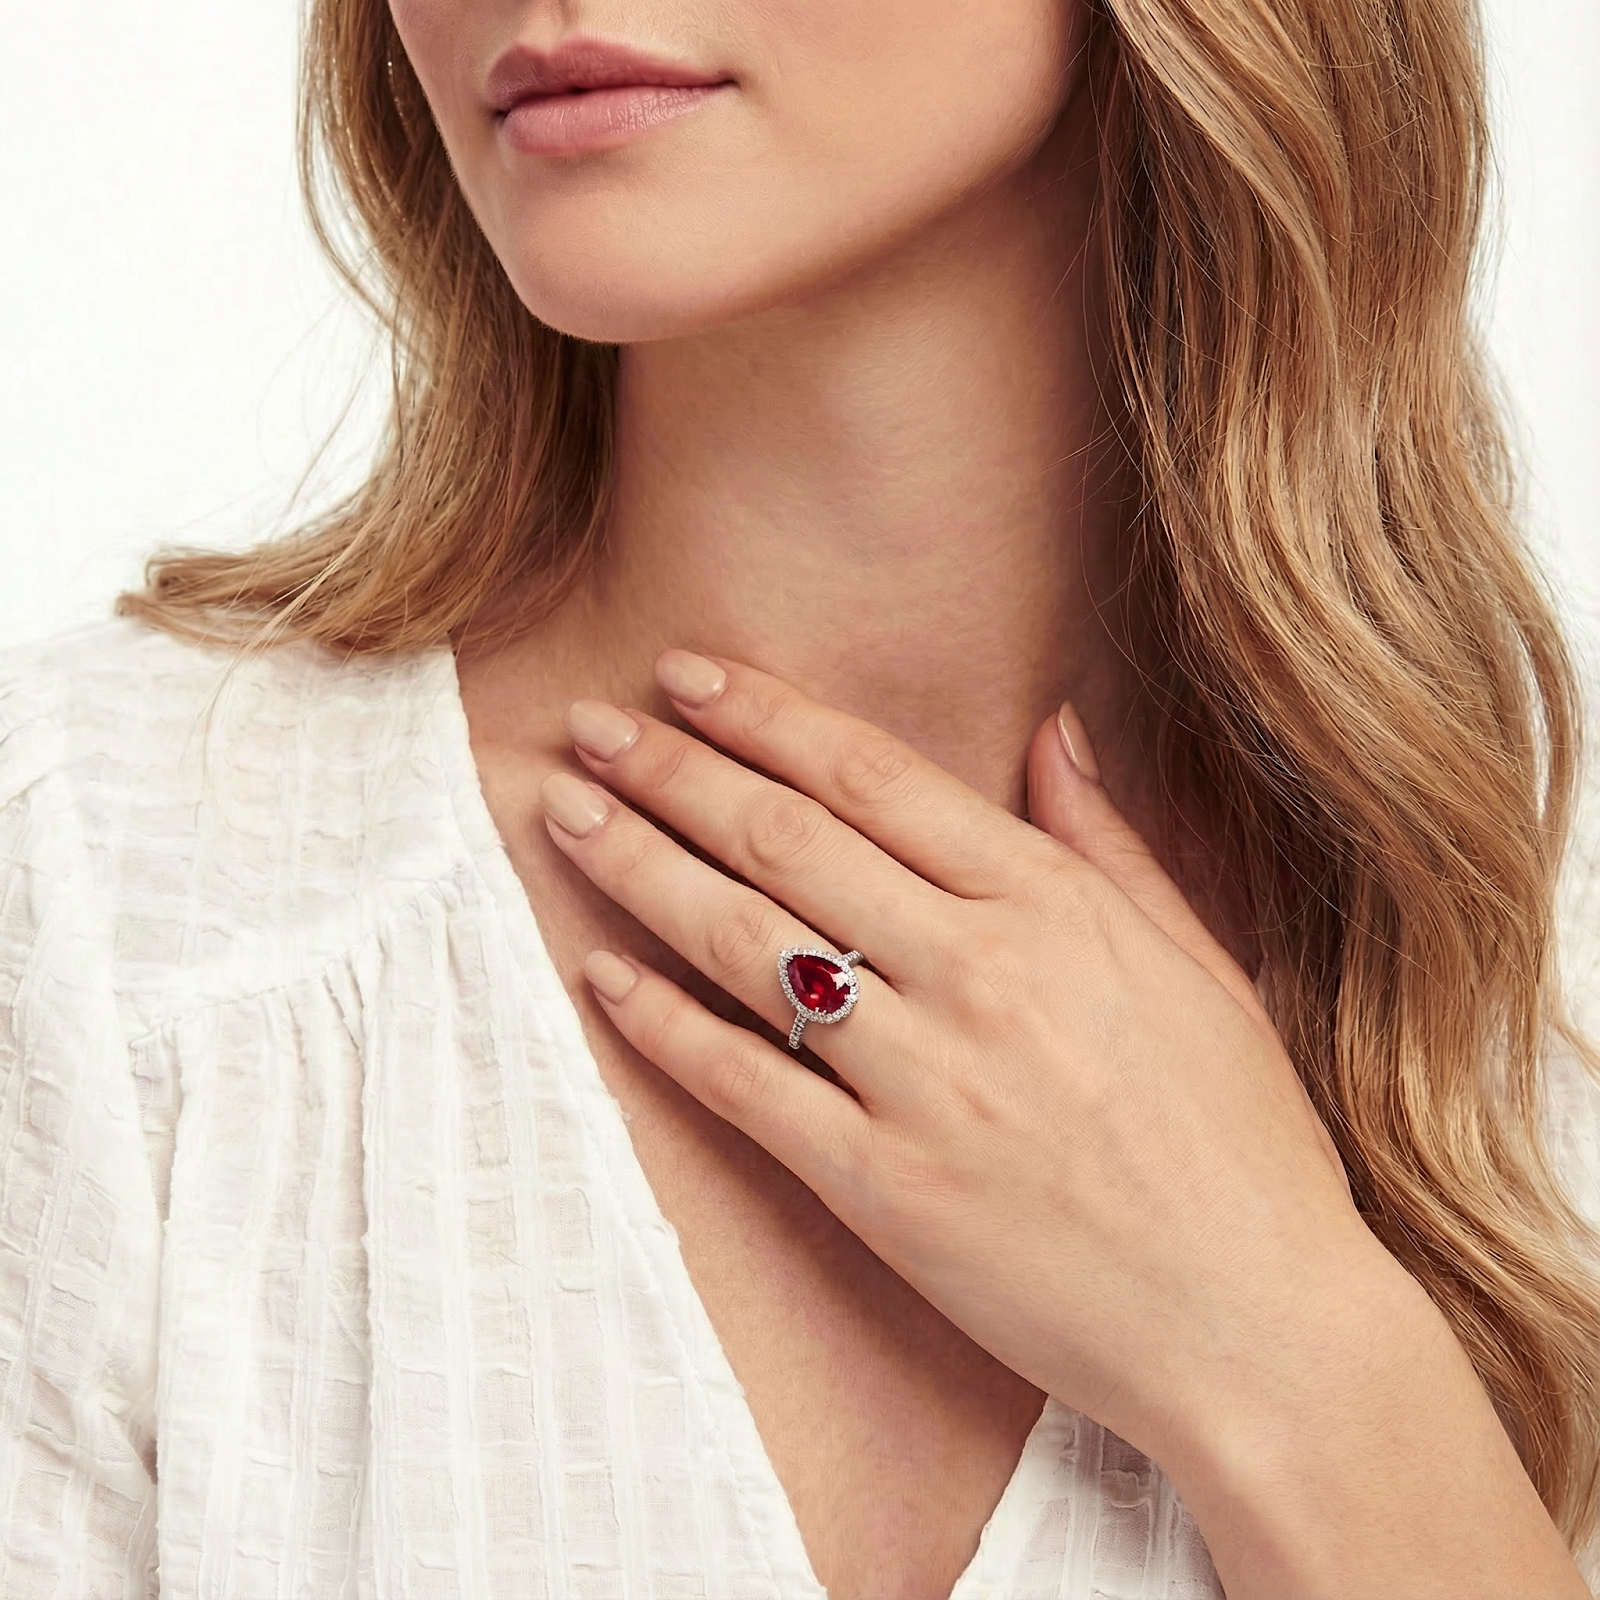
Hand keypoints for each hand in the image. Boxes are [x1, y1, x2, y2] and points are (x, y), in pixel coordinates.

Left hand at [538, 648, 1586, 1597]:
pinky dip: (666, 1029)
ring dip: (644, 870)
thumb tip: (1054, 726)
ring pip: (748, 945)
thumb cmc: (1242, 1144)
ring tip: (569, 817)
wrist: (1261, 1330)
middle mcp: (980, 975)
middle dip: (674, 771)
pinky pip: (750, 1088)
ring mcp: (927, 1083)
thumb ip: (1110, 841)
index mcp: (1055, 909)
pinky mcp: (886, 1190)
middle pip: (789, 841)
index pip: (875, 778)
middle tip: (587, 727)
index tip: (687, 676)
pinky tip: (601, 980)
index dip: (765, 716)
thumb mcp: (1201, 964)